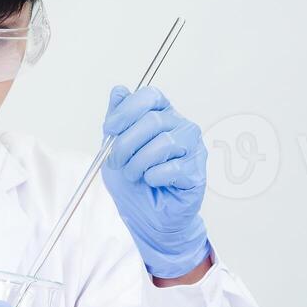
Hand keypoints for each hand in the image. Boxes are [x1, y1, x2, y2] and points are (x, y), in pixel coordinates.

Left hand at [101, 85, 209, 278]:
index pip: (150, 96)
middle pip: (154, 121)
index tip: (110, 128)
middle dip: (126, 144)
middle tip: (117, 162)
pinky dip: (154, 177)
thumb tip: (119, 90)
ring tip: (134, 175)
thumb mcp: (114, 148)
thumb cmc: (133, 182)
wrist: (145, 217)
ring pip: (164, 143)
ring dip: (139, 163)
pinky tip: (152, 182)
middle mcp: (180, 126)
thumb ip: (117, 120)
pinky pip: (173, 168)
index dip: (128, 110)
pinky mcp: (197, 171)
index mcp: (161, 115)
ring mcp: (192, 148)